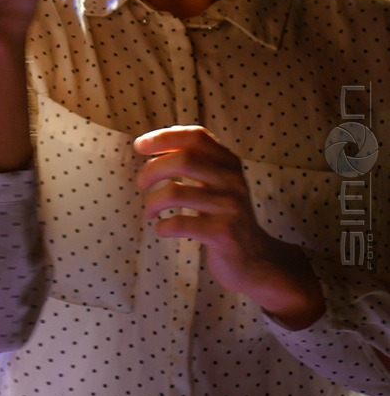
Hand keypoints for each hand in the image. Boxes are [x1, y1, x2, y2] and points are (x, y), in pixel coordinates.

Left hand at [134, 125, 324, 328]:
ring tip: (149, 211)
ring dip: (151, 201)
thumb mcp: (218, 182)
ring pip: (175, 192)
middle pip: (182, 159)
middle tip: (141, 183)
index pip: (195, 136)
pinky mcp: (222, 234)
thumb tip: (153, 143)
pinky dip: (162, 226)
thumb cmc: (224, 216)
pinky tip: (162, 229)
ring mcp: (229, 207)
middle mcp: (232, 180)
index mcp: (229, 163)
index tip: (140, 146)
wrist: (255, 259)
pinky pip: (180, 223)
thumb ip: (196, 161)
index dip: (164, 137)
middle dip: (152, 169)